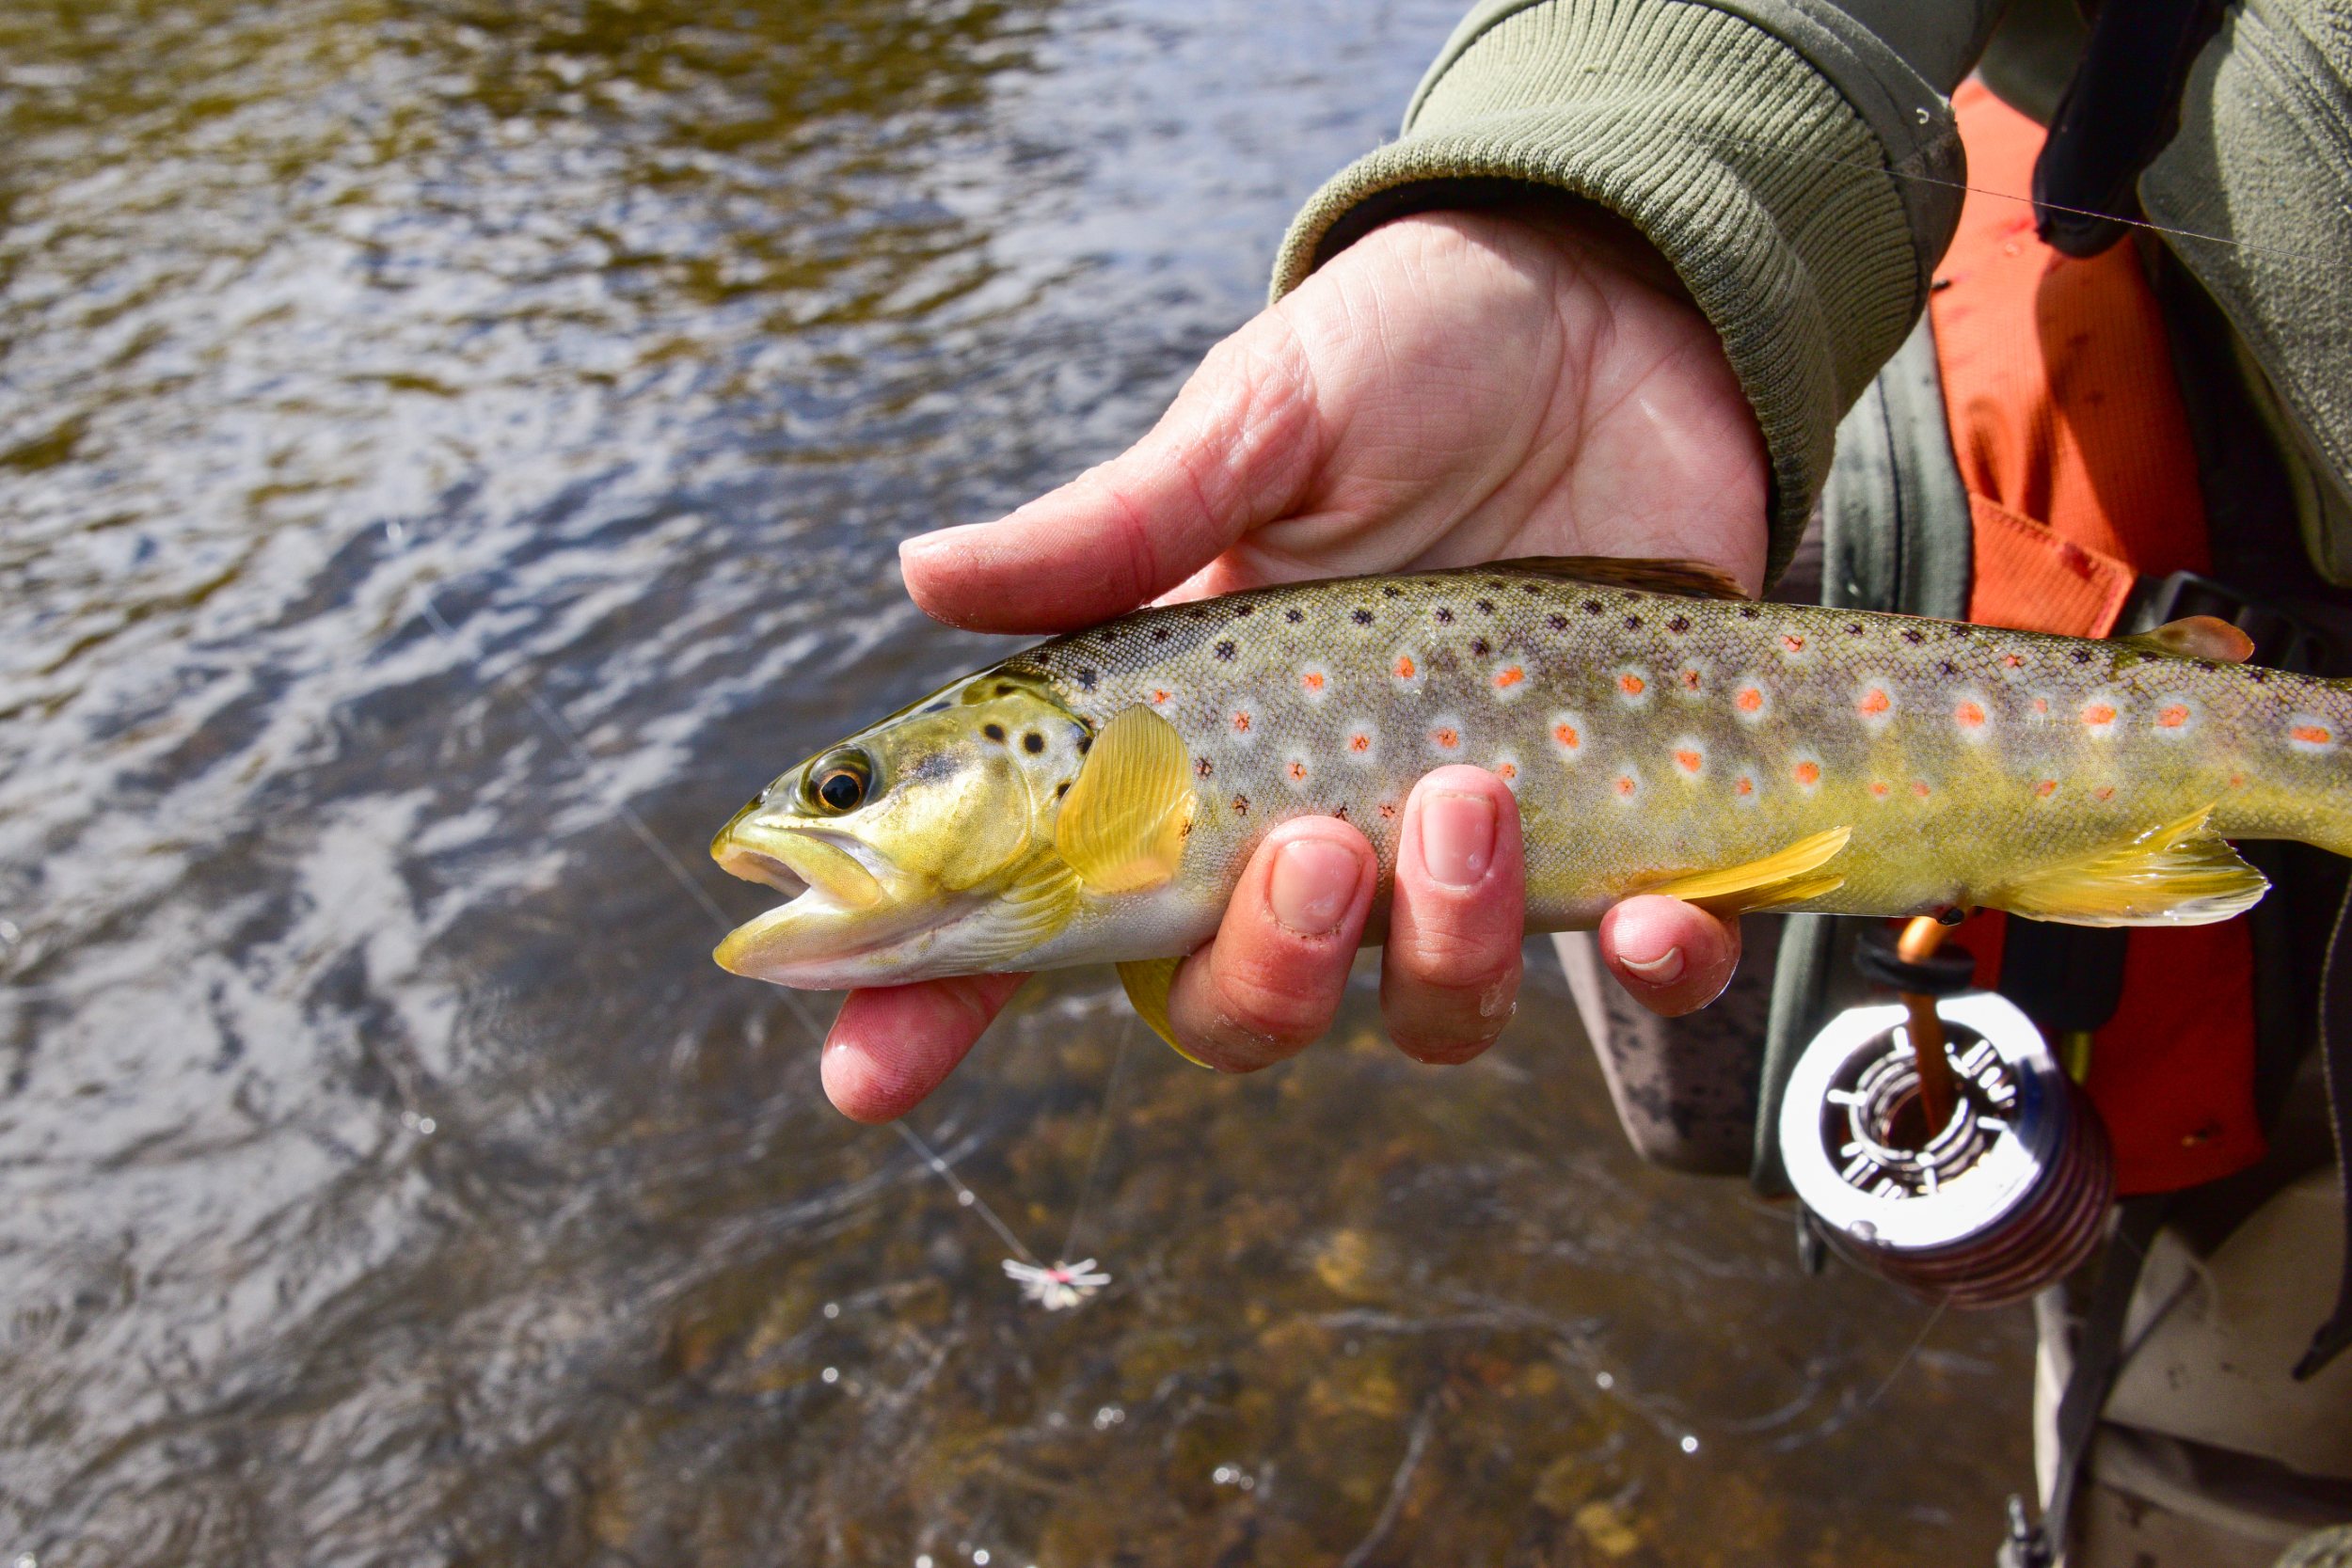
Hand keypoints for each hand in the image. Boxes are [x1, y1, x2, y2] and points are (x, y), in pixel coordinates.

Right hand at [821, 203, 1768, 1120]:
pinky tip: (1667, 912)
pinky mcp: (1616, 828)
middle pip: (1232, 1003)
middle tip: (1310, 848)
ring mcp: (1459, 839)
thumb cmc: (1413, 355)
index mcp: (1187, 734)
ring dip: (1445, 946)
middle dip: (1262, 974)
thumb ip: (1115, 526)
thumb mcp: (1259, 424)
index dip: (939, 1001)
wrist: (1621, 310)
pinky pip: (1632, 969)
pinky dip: (1658, 970)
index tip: (862, 1075)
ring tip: (1477, 791)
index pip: (1039, 900)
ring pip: (1419, 1009)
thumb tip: (920, 573)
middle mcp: (1308, 813)